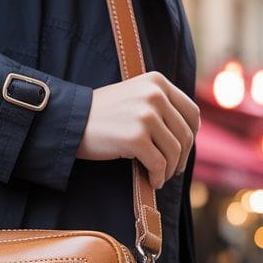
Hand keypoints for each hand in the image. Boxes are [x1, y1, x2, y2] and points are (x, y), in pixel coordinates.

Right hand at [77, 72, 199, 187]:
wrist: (70, 120)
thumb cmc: (100, 114)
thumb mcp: (134, 96)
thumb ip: (159, 104)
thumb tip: (188, 132)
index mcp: (157, 82)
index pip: (191, 111)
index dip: (192, 135)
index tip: (183, 148)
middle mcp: (155, 95)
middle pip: (185, 134)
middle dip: (181, 157)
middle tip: (173, 169)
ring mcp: (146, 116)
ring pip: (174, 151)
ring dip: (169, 169)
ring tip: (160, 176)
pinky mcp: (136, 137)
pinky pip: (159, 164)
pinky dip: (158, 176)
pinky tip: (152, 181)